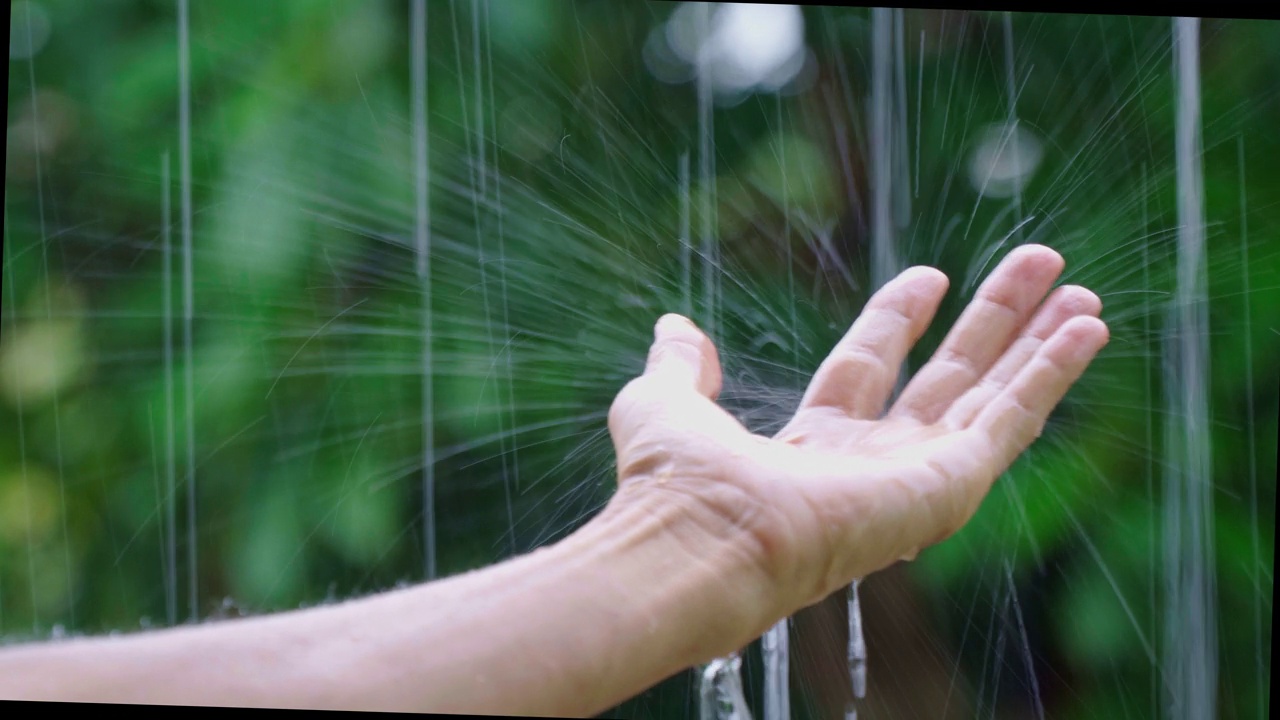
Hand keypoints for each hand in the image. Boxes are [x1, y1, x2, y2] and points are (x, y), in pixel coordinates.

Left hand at [605, 244, 1108, 629]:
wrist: (705, 540)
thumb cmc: (675, 484)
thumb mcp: (662, 404)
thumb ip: (677, 367)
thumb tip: (674, 326)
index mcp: (812, 445)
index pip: (867, 368)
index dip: (899, 318)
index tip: (931, 275)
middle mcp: (873, 463)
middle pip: (947, 376)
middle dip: (992, 322)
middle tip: (1037, 265)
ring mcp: (917, 476)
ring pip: (992, 395)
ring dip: (1038, 343)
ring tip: (1081, 290)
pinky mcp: (951, 484)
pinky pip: (1013, 420)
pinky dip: (1052, 373)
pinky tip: (1087, 329)